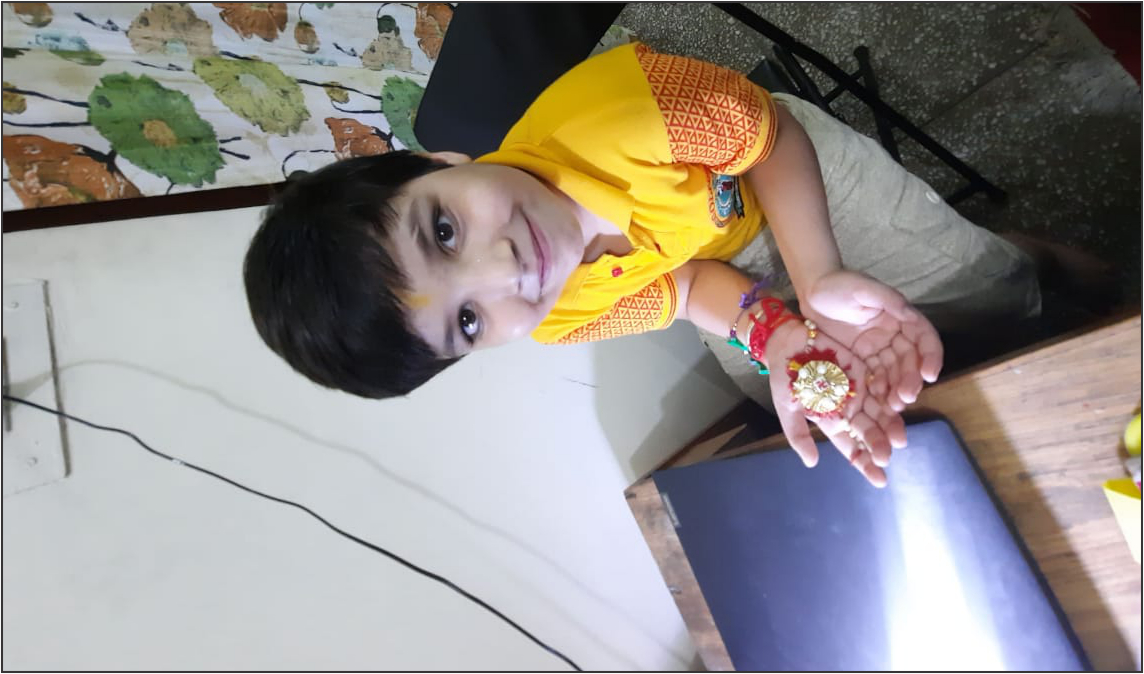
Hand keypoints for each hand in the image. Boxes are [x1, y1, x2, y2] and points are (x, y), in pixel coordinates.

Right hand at [765, 318, 901, 487]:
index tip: (880, 480)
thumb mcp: (786, 407)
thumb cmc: (783, 376)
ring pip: (880, 412)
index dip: (865, 464)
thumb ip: (798, 434)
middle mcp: (848, 410)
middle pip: (869, 432)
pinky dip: (891, 398)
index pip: (851, 447)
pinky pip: (882, 386)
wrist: (787, 341)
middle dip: (878, 445)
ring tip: (898, 438)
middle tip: (886, 456)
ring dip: (889, 426)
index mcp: (831, 421)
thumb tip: (812, 463)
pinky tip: (900, 407)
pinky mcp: (864, 371)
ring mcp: (858, 391)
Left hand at [801, 270, 942, 412]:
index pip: (924, 338)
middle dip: (910, 380)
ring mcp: (877, 349)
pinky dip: (878, 390)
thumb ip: (887, 299)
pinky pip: (873, 377)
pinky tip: (876, 402)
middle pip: (909, 361)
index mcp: (900, 317)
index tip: (929, 375)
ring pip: (893, 373)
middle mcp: (893, 335)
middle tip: (906, 398)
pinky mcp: (861, 360)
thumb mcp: (862, 287)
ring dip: (896, 390)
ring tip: (893, 406)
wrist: (811, 292)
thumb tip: (909, 313)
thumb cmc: (838, 284)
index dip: (931, 356)